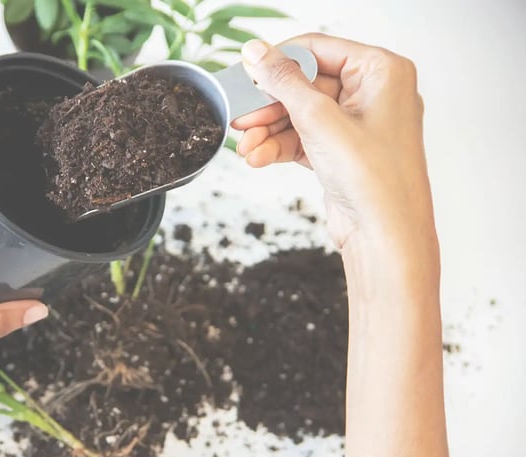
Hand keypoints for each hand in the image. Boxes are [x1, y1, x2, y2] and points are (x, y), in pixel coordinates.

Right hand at [232, 33, 433, 252]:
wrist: (386, 239)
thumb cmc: (375, 180)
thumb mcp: (320, 120)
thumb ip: (284, 81)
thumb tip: (257, 52)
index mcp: (382, 72)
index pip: (319, 49)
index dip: (279, 61)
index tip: (247, 72)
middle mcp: (373, 94)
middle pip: (304, 85)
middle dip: (268, 106)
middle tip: (240, 117)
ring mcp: (356, 125)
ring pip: (298, 115)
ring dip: (268, 131)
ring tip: (246, 147)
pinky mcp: (341, 152)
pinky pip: (302, 138)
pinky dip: (278, 147)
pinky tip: (258, 158)